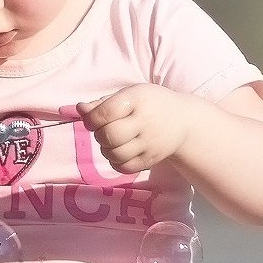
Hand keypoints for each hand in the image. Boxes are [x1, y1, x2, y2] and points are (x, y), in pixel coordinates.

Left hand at [77, 83, 197, 173]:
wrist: (183, 120)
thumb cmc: (150, 104)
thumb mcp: (130, 95)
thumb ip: (103, 103)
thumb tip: (79, 109)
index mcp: (137, 99)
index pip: (106, 112)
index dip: (91, 119)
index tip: (91, 120)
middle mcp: (145, 121)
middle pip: (109, 135)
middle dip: (99, 135)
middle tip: (104, 131)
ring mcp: (150, 143)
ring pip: (115, 154)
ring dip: (105, 150)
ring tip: (111, 142)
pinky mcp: (151, 159)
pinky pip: (124, 168)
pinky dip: (115, 162)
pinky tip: (118, 153)